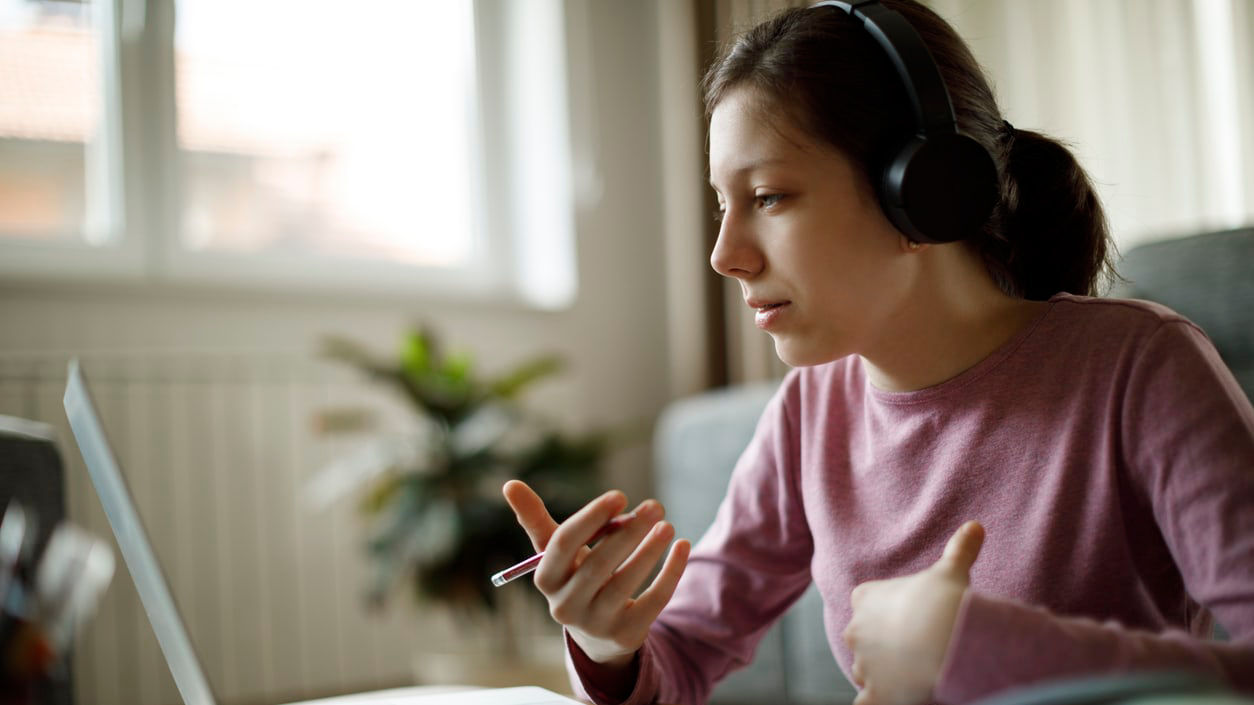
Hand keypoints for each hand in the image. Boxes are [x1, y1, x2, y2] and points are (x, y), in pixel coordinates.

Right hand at [502, 480, 690, 667]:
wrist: (596, 633)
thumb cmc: (575, 576)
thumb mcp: (556, 551)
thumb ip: (535, 519)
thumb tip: (509, 483)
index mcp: (545, 579)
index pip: (562, 545)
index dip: (590, 518)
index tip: (619, 495)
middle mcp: (565, 606)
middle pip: (597, 565)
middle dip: (628, 532)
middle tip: (655, 506)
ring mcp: (596, 624)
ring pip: (626, 583)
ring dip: (650, 550)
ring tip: (666, 525)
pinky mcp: (626, 635)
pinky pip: (653, 601)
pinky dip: (671, 572)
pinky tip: (682, 546)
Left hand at [843, 521, 984, 704]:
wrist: (945, 641)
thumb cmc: (944, 602)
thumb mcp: (951, 571)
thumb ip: (960, 549)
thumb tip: (975, 525)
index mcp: (866, 598)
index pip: (866, 602)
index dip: (884, 611)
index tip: (907, 615)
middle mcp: (856, 631)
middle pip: (862, 639)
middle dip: (880, 645)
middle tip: (912, 650)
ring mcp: (862, 665)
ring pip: (863, 671)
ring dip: (880, 675)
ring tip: (909, 676)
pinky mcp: (872, 695)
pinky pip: (864, 703)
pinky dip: (872, 703)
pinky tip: (887, 701)